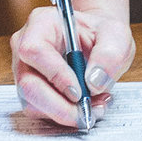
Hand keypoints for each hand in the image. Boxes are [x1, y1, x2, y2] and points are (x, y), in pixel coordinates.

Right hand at [9, 4, 135, 127]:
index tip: (79, 92)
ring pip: (32, 104)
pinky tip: (84, 107)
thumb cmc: (101, 34)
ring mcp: (25, 71)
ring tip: (93, 105)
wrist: (98, 45)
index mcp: (42, 23)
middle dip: (59, 106)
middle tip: (87, 111)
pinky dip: (63, 116)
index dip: (55, 74)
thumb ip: (109, 55)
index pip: (34, 50)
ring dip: (64, 113)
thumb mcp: (116, 36)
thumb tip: (93, 82)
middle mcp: (25, 47)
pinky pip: (40, 112)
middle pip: (28, 84)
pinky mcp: (30, 92)